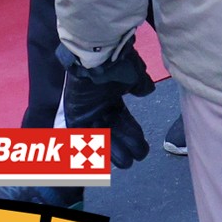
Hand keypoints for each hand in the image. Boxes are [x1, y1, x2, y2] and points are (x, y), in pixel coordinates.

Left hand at [57, 44, 157, 167]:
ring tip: (125, 162)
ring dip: (112, 154)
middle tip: (134, 156)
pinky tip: (95, 161)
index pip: (127, 127)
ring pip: (100, 142)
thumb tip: (147, 91)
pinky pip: (79, 139)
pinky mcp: (74, 118)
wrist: (95, 59)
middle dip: (127, 149)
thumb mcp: (134, 75)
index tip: (141, 148)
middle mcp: (101, 111)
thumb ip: (140, 84)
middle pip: (115, 138)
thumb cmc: (115, 66)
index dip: (135, 139)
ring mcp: (87, 115)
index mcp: (114, 103)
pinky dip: (86, 150)